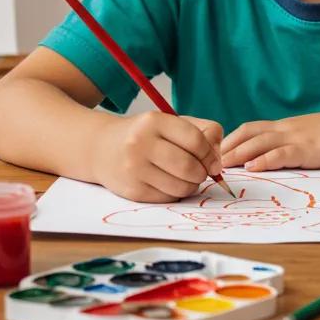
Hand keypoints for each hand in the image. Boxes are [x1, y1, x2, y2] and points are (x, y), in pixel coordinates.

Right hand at [91, 112, 221, 202]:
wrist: (101, 148)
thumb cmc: (146, 135)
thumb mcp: (171, 123)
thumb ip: (202, 131)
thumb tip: (218, 159)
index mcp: (154, 121)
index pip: (195, 140)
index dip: (210, 154)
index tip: (214, 163)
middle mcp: (141, 144)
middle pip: (189, 166)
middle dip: (202, 173)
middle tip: (202, 172)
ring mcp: (134, 169)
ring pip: (181, 186)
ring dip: (191, 185)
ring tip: (187, 178)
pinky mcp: (132, 191)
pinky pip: (168, 198)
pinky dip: (176, 193)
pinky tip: (169, 183)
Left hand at [221, 107, 319, 171]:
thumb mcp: (316, 136)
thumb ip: (298, 144)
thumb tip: (284, 157)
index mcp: (289, 126)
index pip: (252, 128)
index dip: (233, 139)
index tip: (216, 151)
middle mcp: (289, 128)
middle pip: (249, 133)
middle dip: (228, 146)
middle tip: (207, 160)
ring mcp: (298, 137)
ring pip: (259, 142)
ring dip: (238, 154)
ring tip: (220, 165)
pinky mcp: (309, 149)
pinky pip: (281, 153)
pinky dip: (264, 160)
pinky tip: (252, 168)